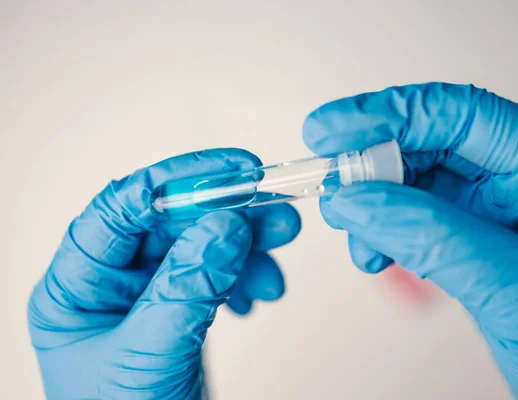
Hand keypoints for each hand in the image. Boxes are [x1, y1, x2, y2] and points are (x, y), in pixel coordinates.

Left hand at [28, 149, 300, 398]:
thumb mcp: (151, 356)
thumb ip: (187, 287)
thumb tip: (224, 227)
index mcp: (76, 288)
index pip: (121, 210)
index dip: (177, 182)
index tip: (230, 171)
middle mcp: (109, 285)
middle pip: (170, 223)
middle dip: (226, 212)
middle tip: (272, 207)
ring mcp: (146, 296)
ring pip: (201, 244)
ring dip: (246, 241)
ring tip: (281, 241)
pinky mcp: (179, 309)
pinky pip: (216, 273)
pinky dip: (245, 272)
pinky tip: (260, 288)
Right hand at [303, 83, 517, 398]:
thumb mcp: (515, 286)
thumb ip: (431, 237)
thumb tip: (358, 201)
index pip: (461, 115)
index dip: (389, 114)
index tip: (333, 129)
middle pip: (431, 142)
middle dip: (372, 159)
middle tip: (331, 180)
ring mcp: (497, 213)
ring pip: (415, 182)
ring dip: (372, 200)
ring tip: (350, 226)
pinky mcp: (474, 245)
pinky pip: (414, 221)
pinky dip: (382, 231)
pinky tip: (372, 249)